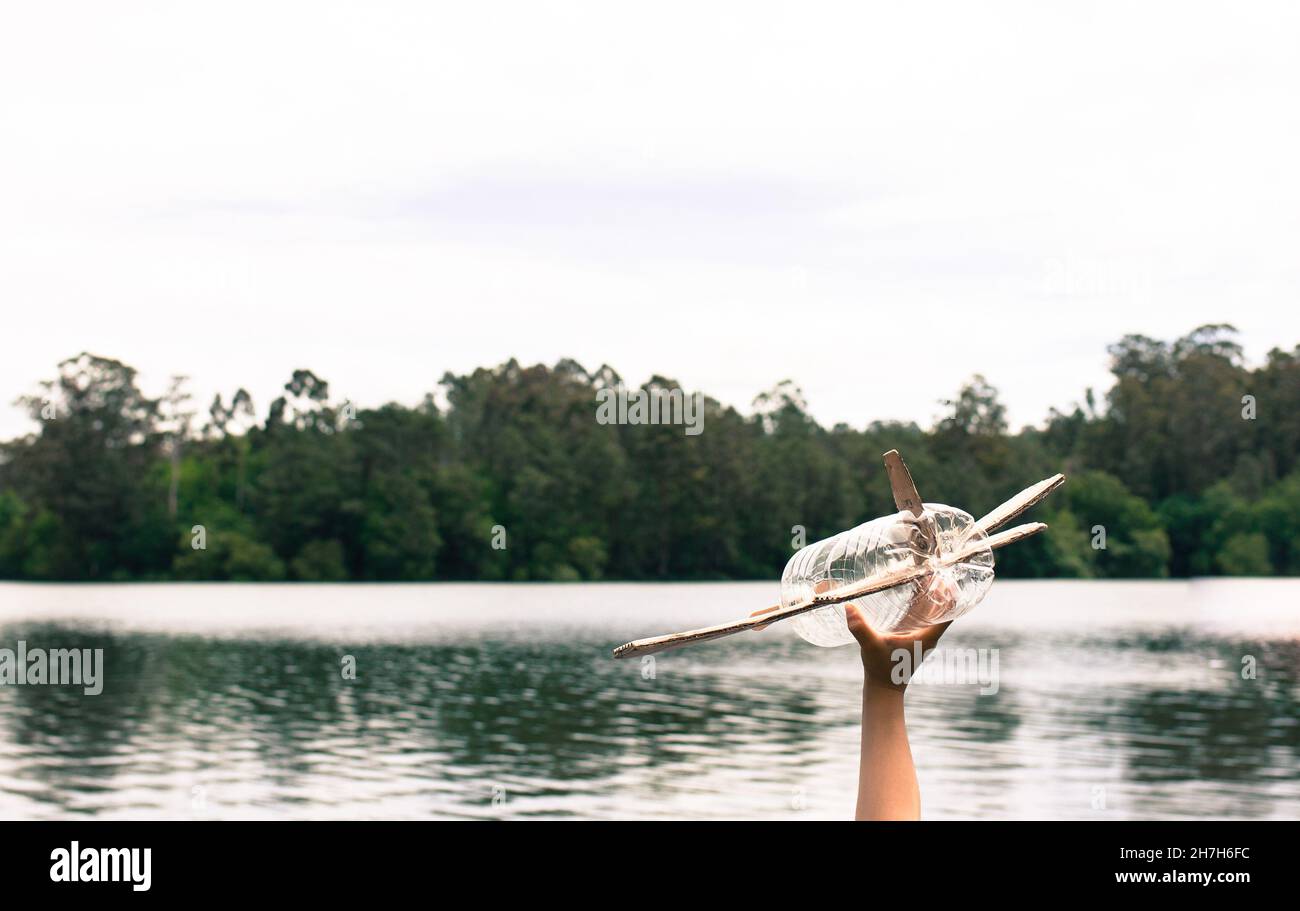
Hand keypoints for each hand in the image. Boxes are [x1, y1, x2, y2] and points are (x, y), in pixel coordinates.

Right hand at [847, 574, 955, 689]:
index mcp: (927, 636)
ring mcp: (920, 634)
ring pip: (932, 610)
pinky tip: (914, 587)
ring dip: (932, 594)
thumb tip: (849, 608)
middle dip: (941, 589)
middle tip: (935, 567)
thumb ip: (861, 628)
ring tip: (928, 571)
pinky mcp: (911, 635)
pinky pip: (920, 614)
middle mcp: (928, 634)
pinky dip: (921, 601)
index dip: (951, 596)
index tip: (947, 578)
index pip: (949, 614)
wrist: (883, 688)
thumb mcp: (870, 646)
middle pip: (943, 608)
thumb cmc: (881, 669)